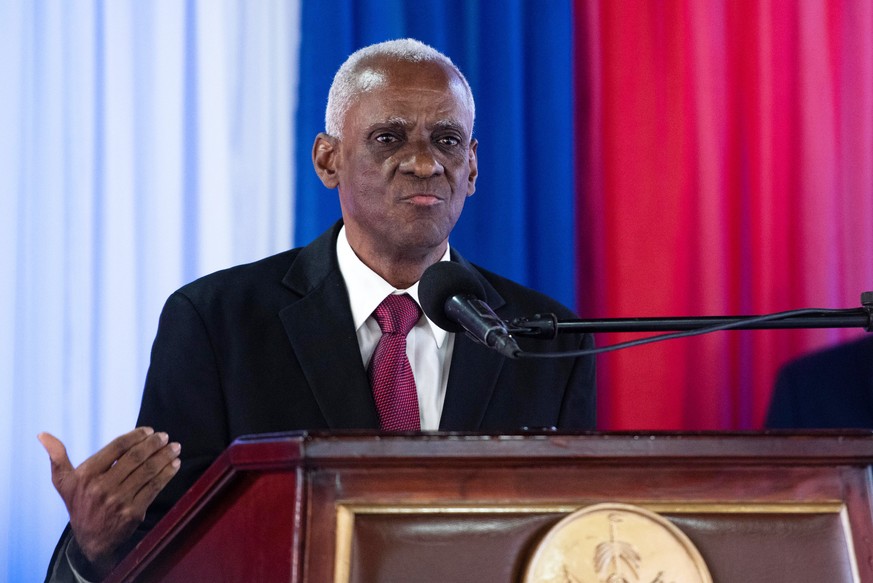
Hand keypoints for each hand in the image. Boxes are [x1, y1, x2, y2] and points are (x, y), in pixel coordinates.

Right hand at [38, 427, 180, 576]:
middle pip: (135, 458)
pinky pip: (154, 488)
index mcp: (87, 475)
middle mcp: (102, 487)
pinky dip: (167, 474)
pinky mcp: (134, 512)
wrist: (91, 540)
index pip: (117, 447)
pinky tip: (174, 465)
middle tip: (165, 437)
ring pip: (147, 471)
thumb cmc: (79, 504)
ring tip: (175, 447)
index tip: (149, 430)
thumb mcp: (64, 482)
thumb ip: (57, 457)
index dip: (135, 436)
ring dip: (164, 457)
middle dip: (154, 444)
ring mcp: (119, 500)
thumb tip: (43, 435)